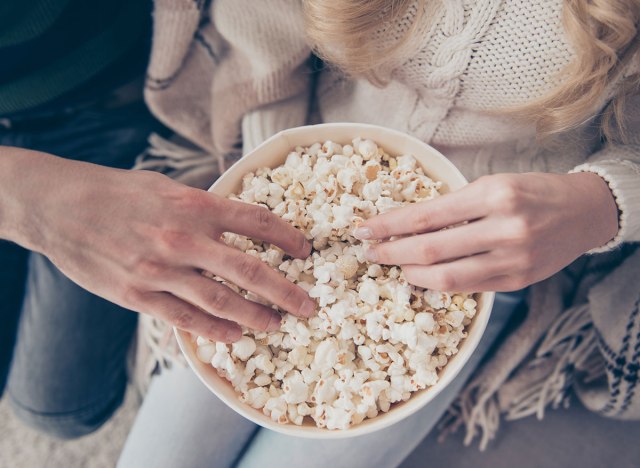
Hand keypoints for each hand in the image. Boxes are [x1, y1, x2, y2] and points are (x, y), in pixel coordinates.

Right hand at [2, 150, 314, 341]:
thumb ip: (204, 207)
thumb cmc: (118, 193)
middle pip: (248, 269)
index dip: (287, 237)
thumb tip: (240, 223)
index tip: (305, 250)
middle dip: (285, 290)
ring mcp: (161, 270)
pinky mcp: (138, 295)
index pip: (256, 222)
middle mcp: (183, 238)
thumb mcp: (167, 188)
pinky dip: (214, 329)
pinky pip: (185, 318)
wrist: (61, 207)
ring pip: (221, 300)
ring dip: (255, 315)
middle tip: (308, 305)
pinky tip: (234, 334)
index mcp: (195, 205)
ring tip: (276, 323)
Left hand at [353, 172, 618, 291]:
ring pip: (444, 277)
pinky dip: (437, 284)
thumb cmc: (532, 192)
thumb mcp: (492, 185)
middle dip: (391, 252)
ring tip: (393, 267)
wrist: (583, 212)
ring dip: (409, 274)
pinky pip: (466, 288)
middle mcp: (503, 228)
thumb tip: (407, 226)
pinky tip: (421, 278)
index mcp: (493, 194)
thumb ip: (454, 207)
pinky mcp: (516, 281)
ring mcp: (512, 259)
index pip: (426, 215)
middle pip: (429, 249)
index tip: (364, 229)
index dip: (389, 225)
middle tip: (368, 252)